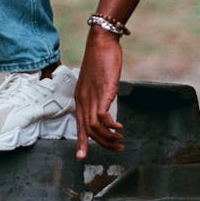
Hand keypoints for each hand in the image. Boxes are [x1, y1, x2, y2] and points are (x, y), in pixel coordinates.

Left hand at [75, 27, 124, 159]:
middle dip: (102, 144)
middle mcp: (82, 100)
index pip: (79, 125)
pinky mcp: (103, 92)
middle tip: (117, 148)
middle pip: (88, 130)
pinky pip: (103, 117)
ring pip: (95, 127)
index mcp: (80, 98)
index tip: (81, 157)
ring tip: (120, 140)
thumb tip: (104, 105)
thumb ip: (97, 95)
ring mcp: (91, 97)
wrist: (101, 43)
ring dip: (108, 138)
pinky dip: (111, 125)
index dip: (81, 142)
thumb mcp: (95, 81)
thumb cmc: (100, 60)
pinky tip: (120, 127)